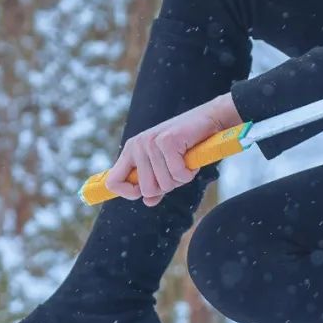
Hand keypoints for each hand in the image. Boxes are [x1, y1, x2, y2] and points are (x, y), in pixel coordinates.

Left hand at [104, 92, 241, 204]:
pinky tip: (192, 160)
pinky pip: (177, 174)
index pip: (113, 181)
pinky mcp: (167, 141)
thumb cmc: (187, 144)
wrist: (209, 119)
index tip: (145, 193)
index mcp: (131, 150)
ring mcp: (150, 142)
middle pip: (146, 189)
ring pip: (164, 184)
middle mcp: (137, 145)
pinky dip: (189, 173)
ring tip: (185, 162)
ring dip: (181, 179)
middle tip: (177, 171)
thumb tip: (148, 202)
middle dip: (166, 187)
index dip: (128, 193)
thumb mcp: (167, 166)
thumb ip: (156, 184)